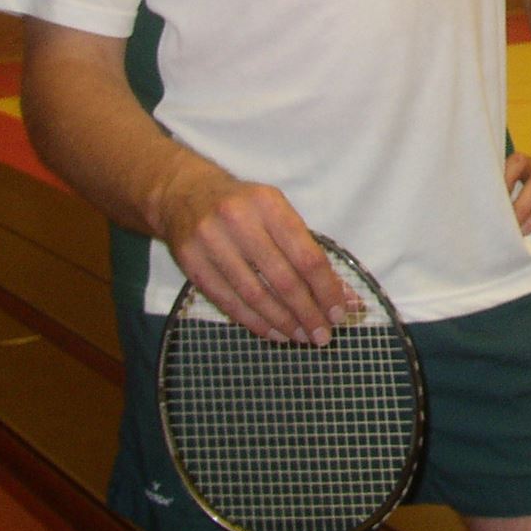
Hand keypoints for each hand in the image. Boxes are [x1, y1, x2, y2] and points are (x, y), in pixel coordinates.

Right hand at [150, 162, 351, 345]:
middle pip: (282, 279)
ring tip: (301, 337)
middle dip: (307, 313)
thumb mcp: (278, 212)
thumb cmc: (244, 206)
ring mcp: (211, 243)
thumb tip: (345, 295)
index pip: (306, 256)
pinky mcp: (192, 264)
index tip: (339, 313)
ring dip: (282, 322)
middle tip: (322, 336)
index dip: (326, 289)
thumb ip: (309, 251)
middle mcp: (239, 222)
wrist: (184, 193)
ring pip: (254, 296)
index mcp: (269, 205)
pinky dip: (254, 322)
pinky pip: (228, 302)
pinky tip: (273, 332)